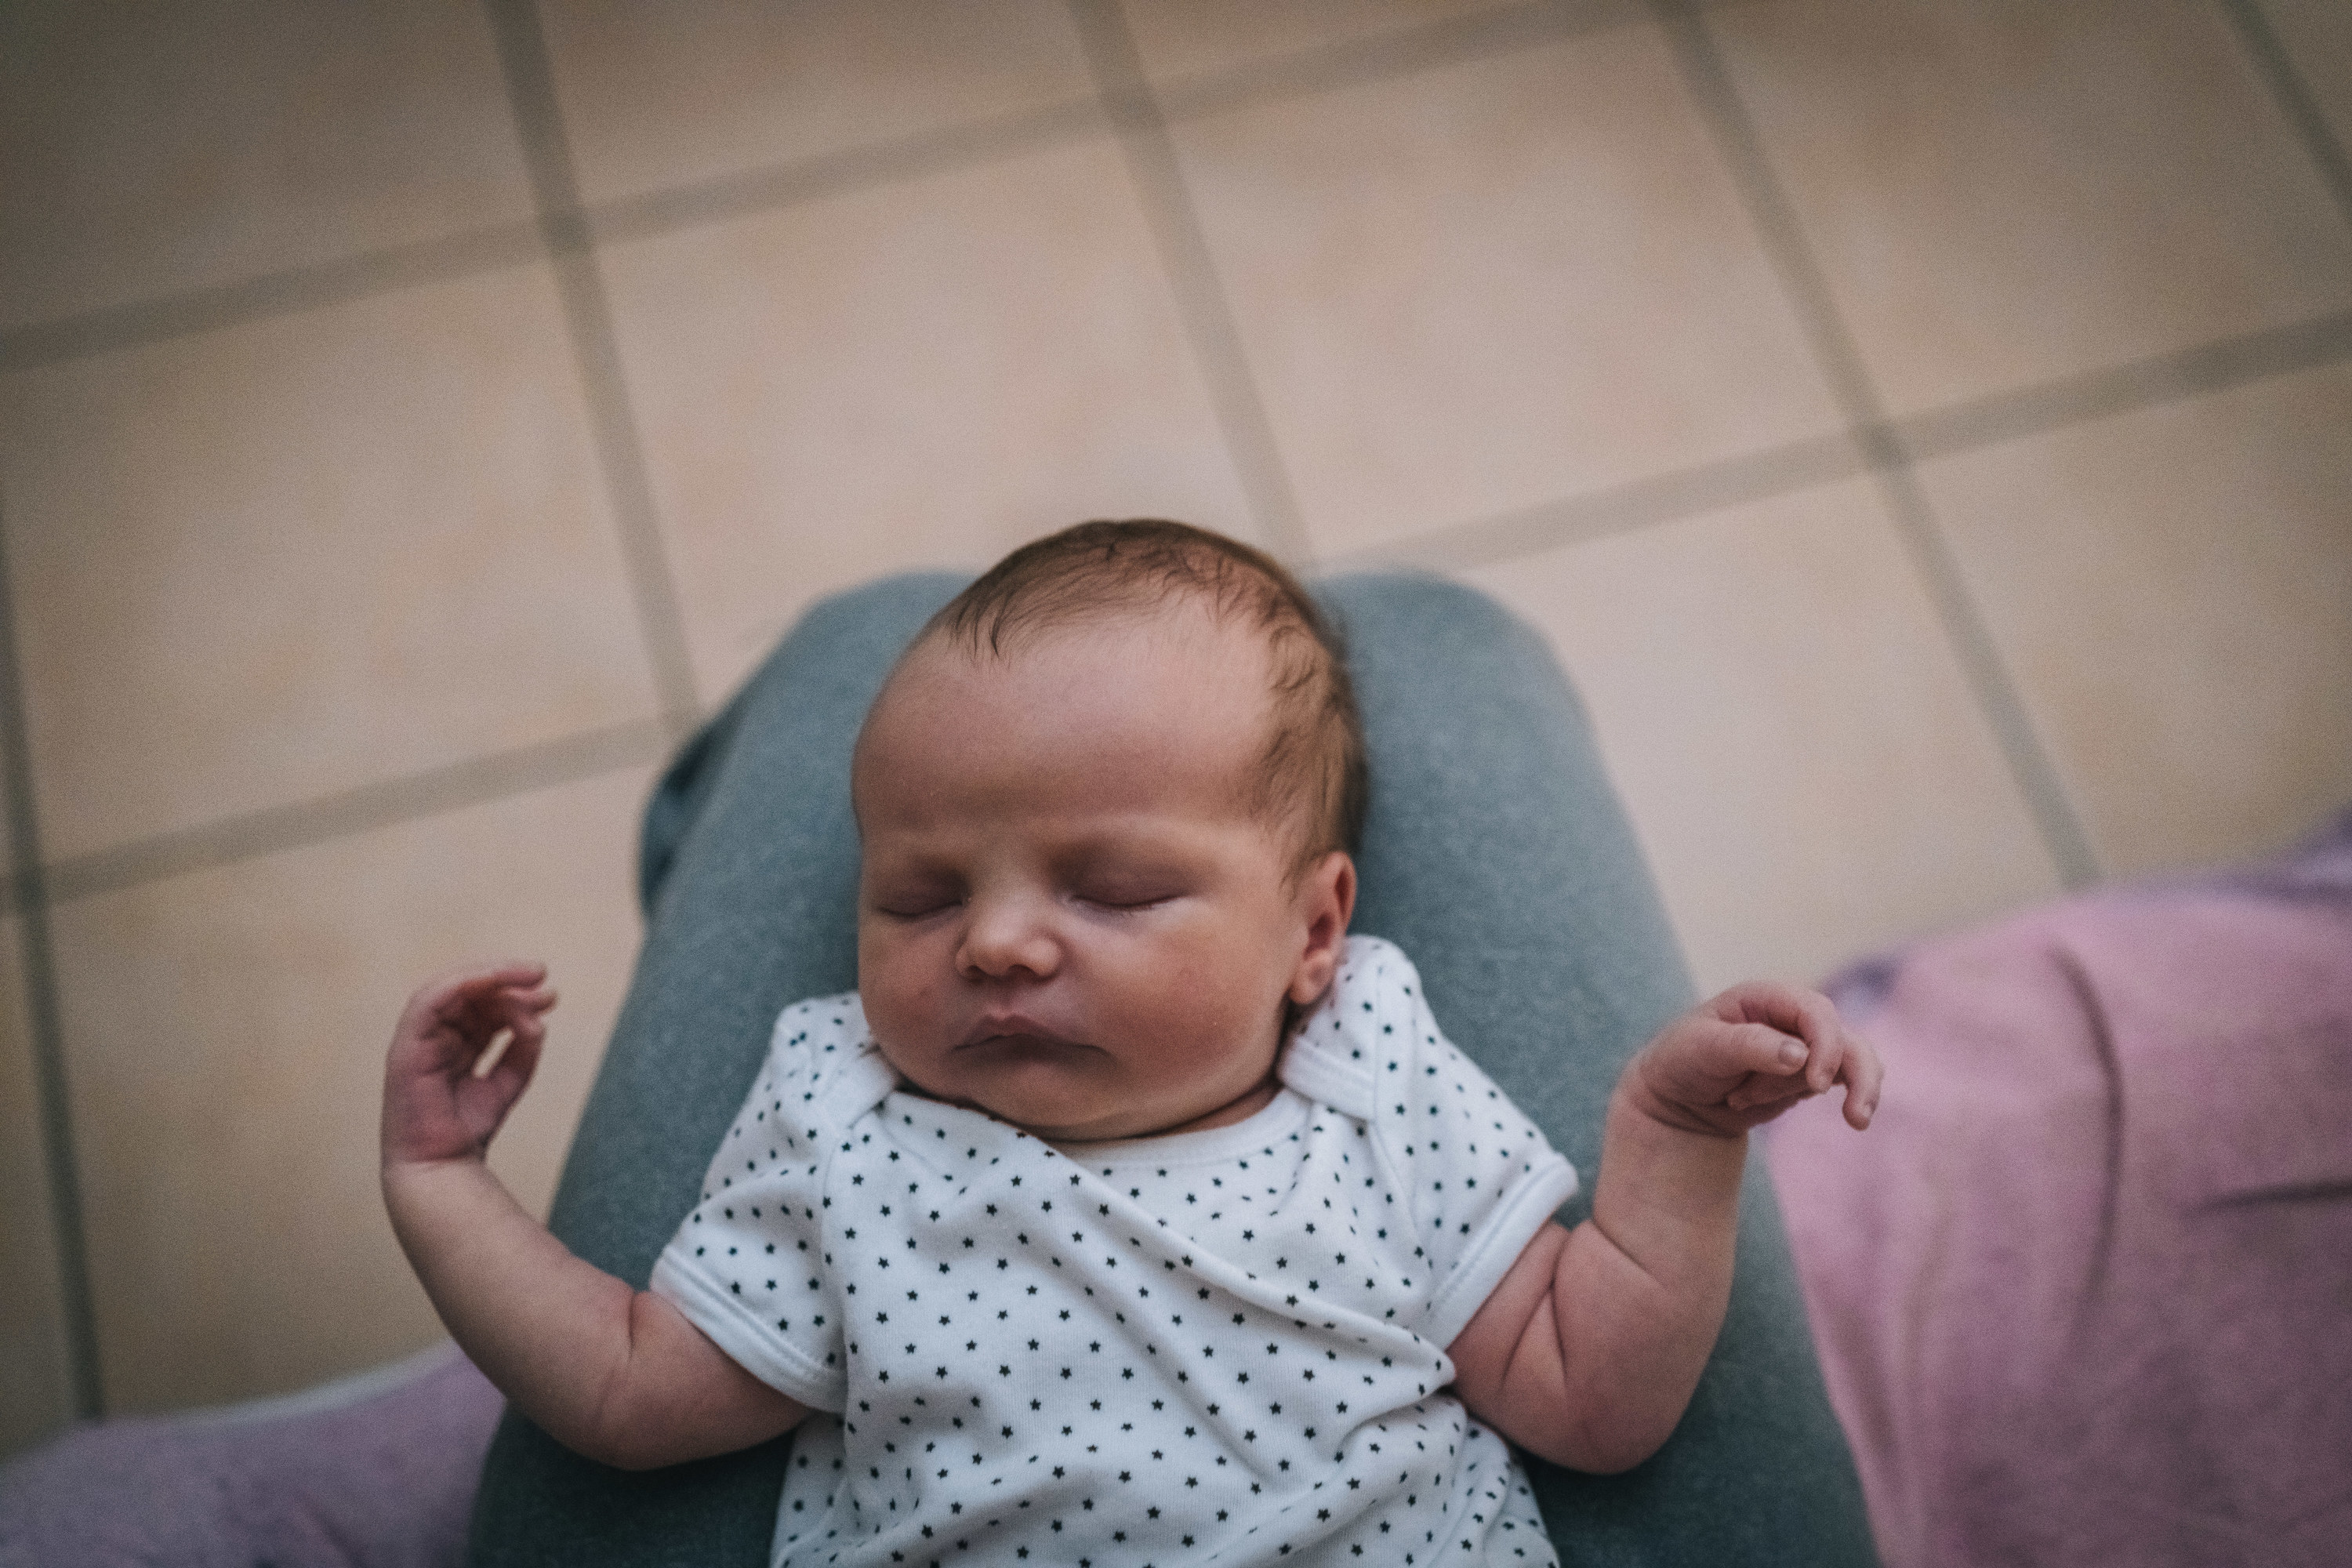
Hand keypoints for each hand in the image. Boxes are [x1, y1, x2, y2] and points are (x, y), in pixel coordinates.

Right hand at [381, 962, 556, 1169]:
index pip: (482, 1003)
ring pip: (450, 987)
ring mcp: (417, 1038)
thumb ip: (523, 1045)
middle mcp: (434, 1036)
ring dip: (492, 975)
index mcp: (454, 1042)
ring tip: (529, 976)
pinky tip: (496, 979)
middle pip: (469, 991)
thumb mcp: (510, 1078)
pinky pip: (429, 1000)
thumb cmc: (468, 1127)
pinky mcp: (406, 1045)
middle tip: (541, 975)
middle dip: (507, 979)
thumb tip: (537, 1015)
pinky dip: (463, 983)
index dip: (514, 992)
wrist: (442, 1165)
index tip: (548, 993)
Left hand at [1627, 981, 1880, 1137]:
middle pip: (1846, 1038)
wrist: (1677, 1097)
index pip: (1814, 1011)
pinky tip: (1830, 1115)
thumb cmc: (1682, 1060)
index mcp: (1766, 997)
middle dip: (1856, 1075)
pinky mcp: (1812, 1074)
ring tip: (1815, 1114)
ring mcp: (1806, 1046)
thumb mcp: (1702, 1048)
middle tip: (1856, 1118)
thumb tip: (1800, 1055)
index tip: (1817, 1084)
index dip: (1825, 1045)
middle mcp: (1792, 1017)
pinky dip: (1844, 1100)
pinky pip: (1846, 1082)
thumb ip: (1749, 1047)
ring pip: (1853, 1062)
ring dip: (1829, 1090)